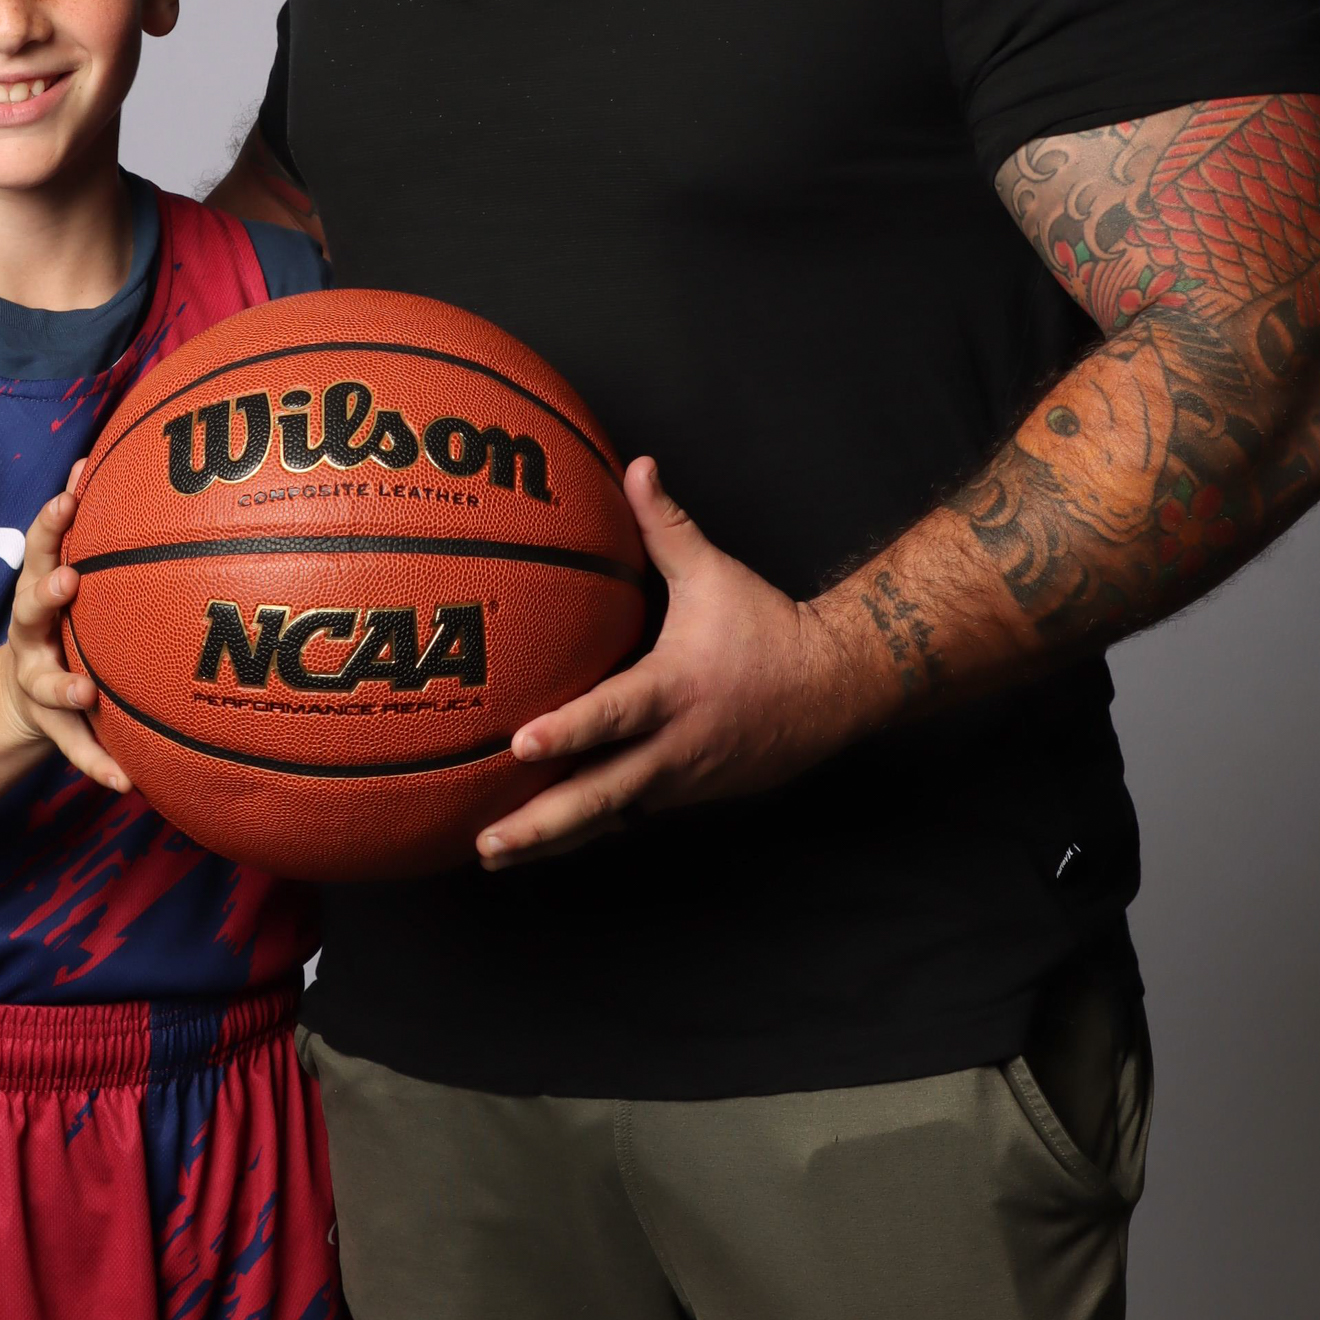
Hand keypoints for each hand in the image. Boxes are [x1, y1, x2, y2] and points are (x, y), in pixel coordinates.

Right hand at [0, 460, 132, 795]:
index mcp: (39, 590)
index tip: (70, 498)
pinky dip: (98, 763)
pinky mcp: (54, 725)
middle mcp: (31, 635)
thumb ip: (79, 527)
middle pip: (28, 610)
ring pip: (44, 683)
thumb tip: (103, 458)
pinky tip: (126, 782)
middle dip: (45, 593)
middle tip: (67, 579)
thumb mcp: (64, 572)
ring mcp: (39, 681)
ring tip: (84, 693)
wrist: (23, 691)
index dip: (50, 523)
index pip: (39, 547)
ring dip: (63, 686)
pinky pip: (77, 747)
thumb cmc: (63, 617)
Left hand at [476, 459, 841, 866]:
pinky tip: (535, 845)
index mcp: (675, 690)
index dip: (567, 732)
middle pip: (600, 796)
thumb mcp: (716, 574)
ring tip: (491, 855)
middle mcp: (674, 746)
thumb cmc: (769, 628)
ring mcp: (678, 781)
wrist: (834, 691)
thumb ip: (666, 526)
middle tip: (485, 840)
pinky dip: (582, 834)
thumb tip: (637, 465)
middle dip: (540, 823)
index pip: (613, 714)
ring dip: (550, 840)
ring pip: (607, 818)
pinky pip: (625, 818)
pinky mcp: (683, 797)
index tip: (518, 746)